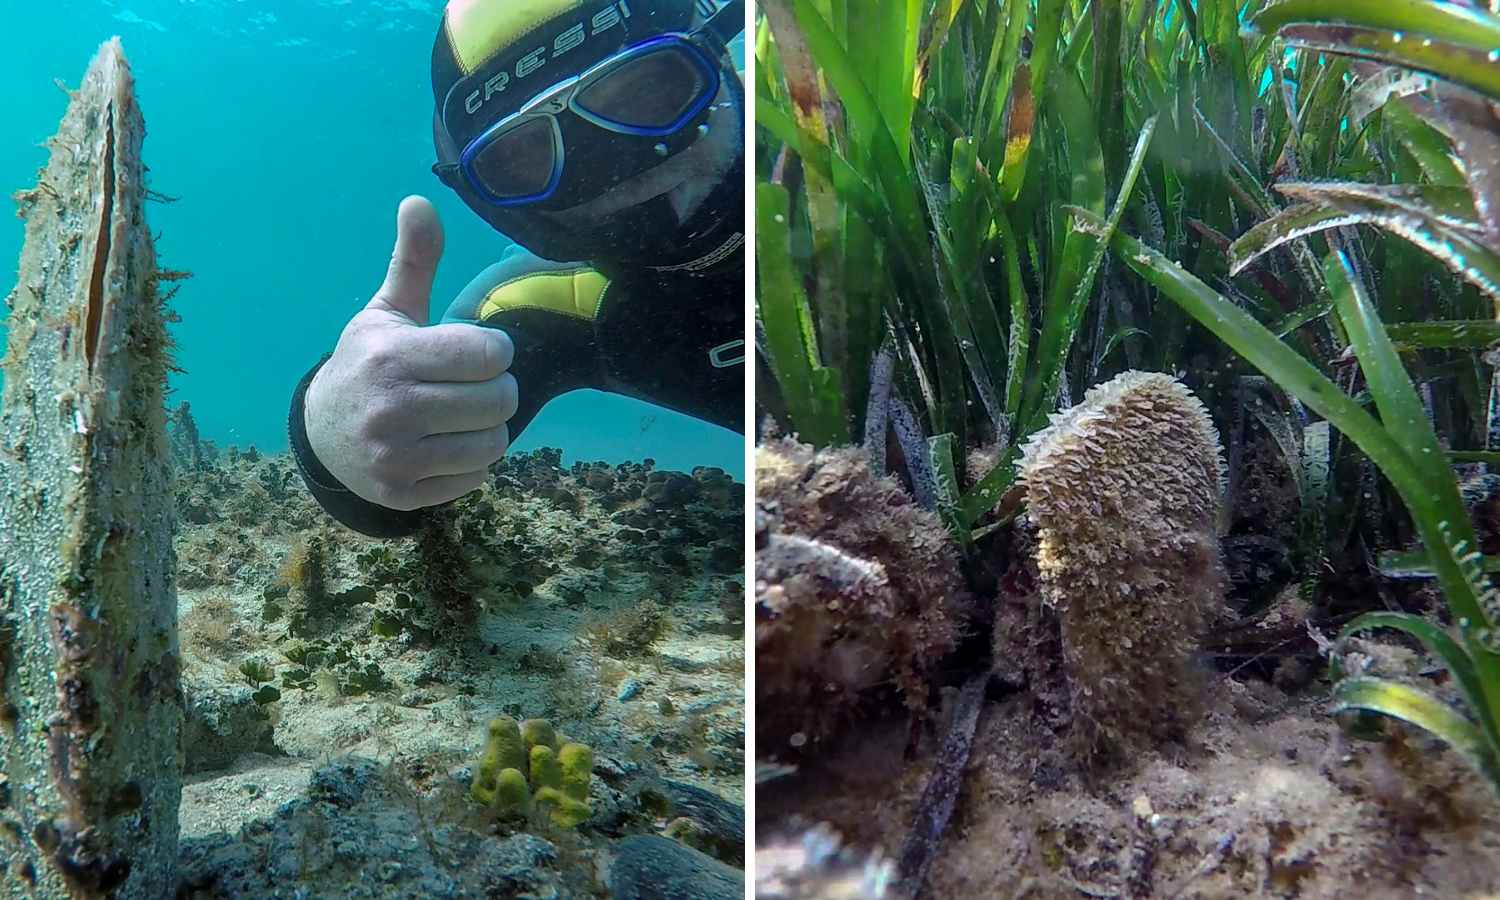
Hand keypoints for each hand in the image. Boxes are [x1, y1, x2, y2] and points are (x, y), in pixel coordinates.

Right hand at [303, 196, 517, 510]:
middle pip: (499, 401)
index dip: (494, 351)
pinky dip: (470, 463)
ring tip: (459, 416)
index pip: (489, 355)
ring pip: (493, 443)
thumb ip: (414, 260)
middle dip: (495, 389)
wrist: (321, 432)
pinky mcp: (402, 494)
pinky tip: (443, 446)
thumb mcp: (388, 312)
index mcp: (392, 358)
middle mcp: (391, 410)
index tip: (476, 351)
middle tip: (472, 386)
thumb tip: (420, 199)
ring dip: (487, 428)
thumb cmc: (369, 362)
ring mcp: (394, 457)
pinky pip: (475, 478)